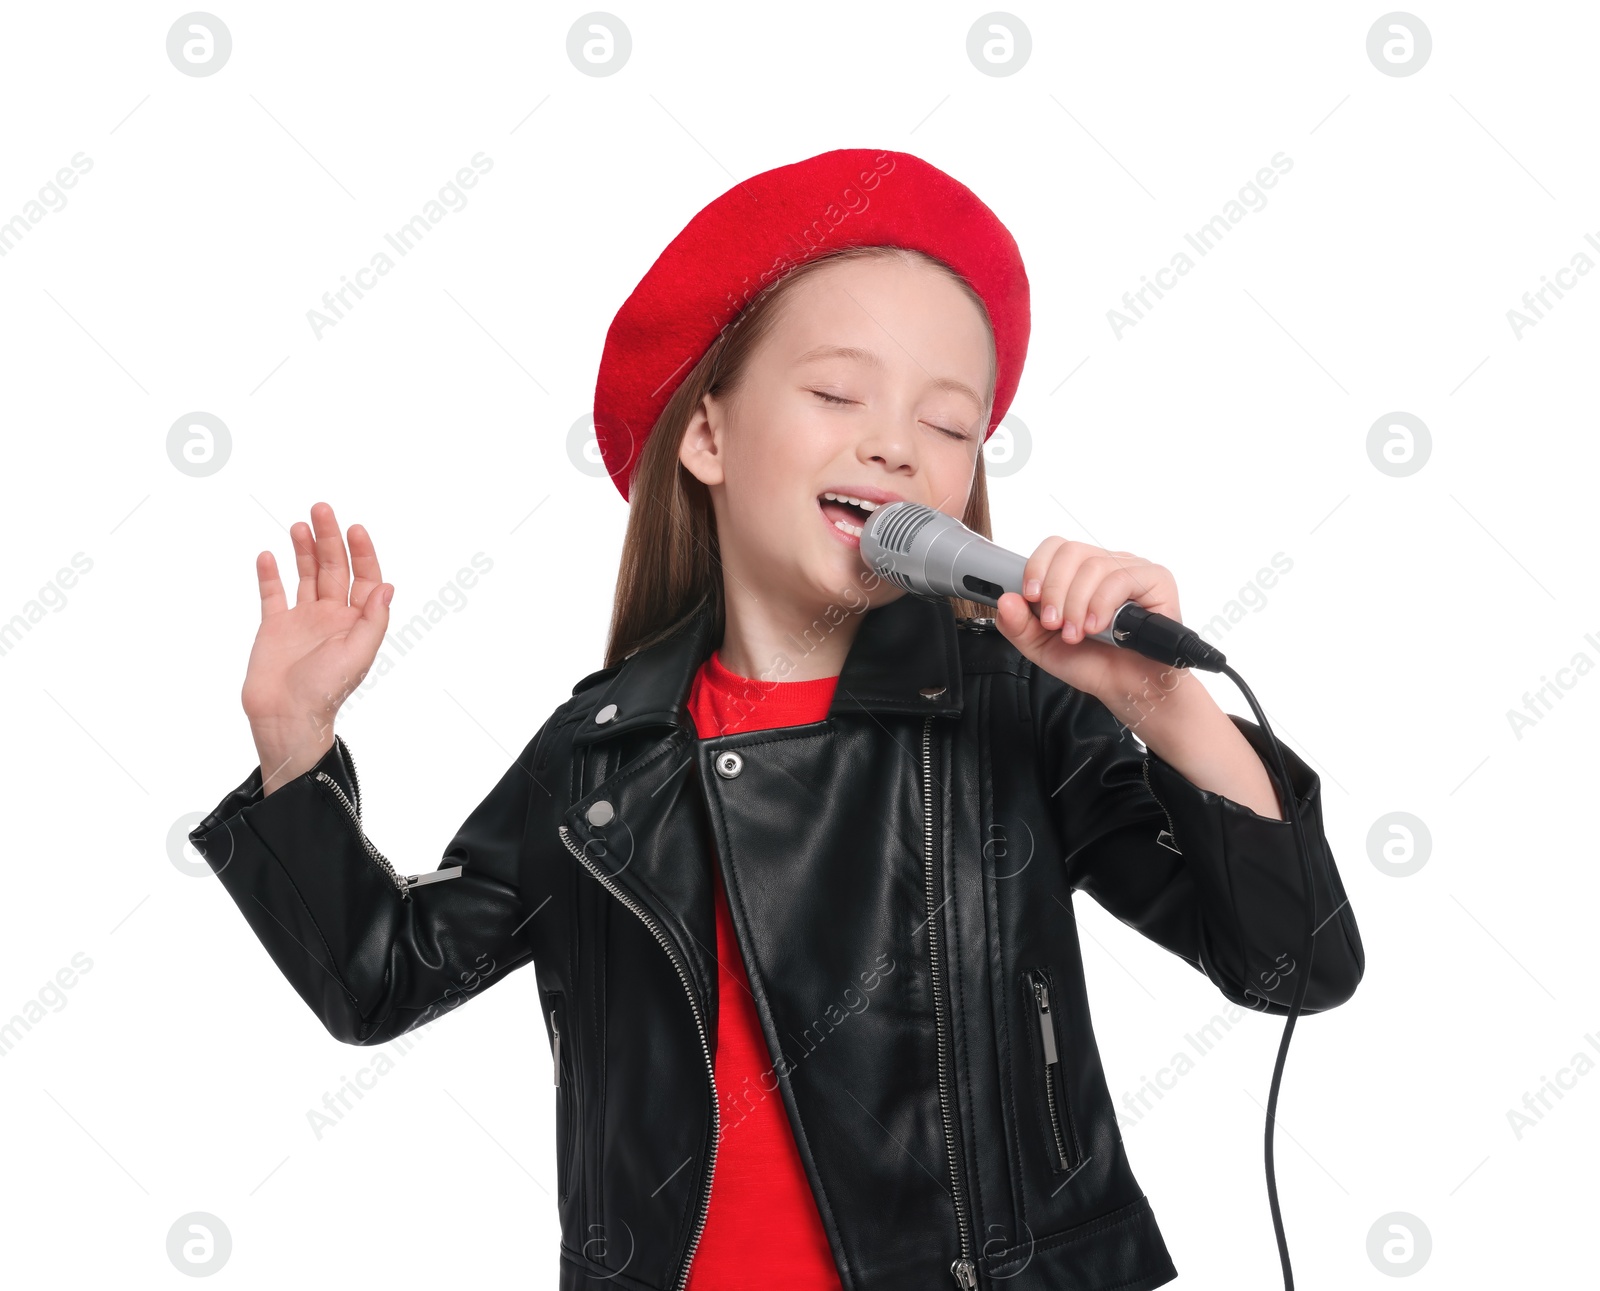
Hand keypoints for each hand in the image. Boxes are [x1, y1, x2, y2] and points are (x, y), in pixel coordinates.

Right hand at [240, 502, 391, 793]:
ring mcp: (302, 620)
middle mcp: (331, 616)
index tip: (353, 528)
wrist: (286, 716)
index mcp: (356, 622)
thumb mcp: (358, 654)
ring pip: (305, 575)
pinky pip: (273, 595)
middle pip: (333, 568)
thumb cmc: (325, 691)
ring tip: (299, 525)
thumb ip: (373, 620)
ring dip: (303, 549)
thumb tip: (387, 587)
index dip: (362, 553)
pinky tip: (268, 555)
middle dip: (329, 539)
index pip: (364, 579)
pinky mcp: (275, 628)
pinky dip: (270, 575)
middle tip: (321, 509)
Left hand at [994, 538, 1183, 710]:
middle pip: (1071, 551)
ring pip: (1093, 565)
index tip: (1030, 596)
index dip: (1038, 566)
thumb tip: (1004, 600)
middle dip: (1054, 590)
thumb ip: (1018, 626)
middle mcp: (1106, 565)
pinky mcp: (1156, 580)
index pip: (1055, 546)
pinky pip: (1121, 578)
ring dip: (1077, 604)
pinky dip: (1101, 604)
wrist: (1127, 688)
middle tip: (1054, 623)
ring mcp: (1132, 569)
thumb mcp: (1043, 647)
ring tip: (1077, 634)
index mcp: (1079, 574)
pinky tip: (1098, 627)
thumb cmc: (1093, 662)